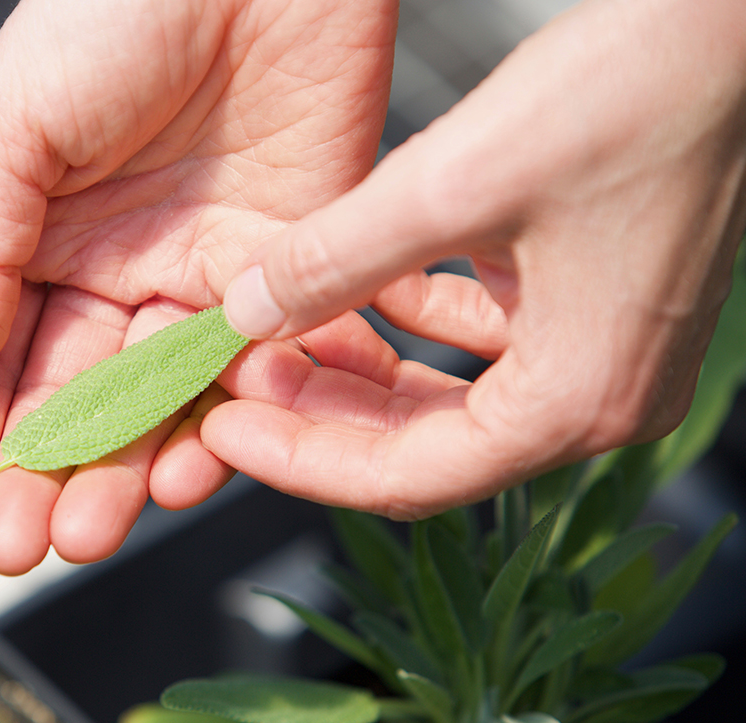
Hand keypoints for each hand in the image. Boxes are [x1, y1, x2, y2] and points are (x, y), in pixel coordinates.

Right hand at [0, 0, 397, 571]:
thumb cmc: (113, 10)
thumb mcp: (12, 124)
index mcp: (39, 244)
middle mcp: (119, 276)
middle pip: (77, 403)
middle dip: (42, 478)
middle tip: (18, 549)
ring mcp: (203, 281)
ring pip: (161, 405)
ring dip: (124, 474)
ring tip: (88, 532)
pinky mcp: (287, 274)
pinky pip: (255, 368)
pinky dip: (228, 424)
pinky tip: (191, 472)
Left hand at [214, 0, 745, 518]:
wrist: (735, 24)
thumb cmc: (640, 90)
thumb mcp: (455, 186)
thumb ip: (339, 259)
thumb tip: (249, 309)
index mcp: (578, 401)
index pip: (409, 478)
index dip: (301, 459)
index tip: (226, 428)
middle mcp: (599, 395)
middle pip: (424, 445)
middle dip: (321, 414)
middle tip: (237, 384)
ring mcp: (601, 350)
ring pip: (447, 395)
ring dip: (360, 367)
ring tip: (277, 336)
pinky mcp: (593, 301)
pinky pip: (483, 338)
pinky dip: (414, 317)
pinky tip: (362, 282)